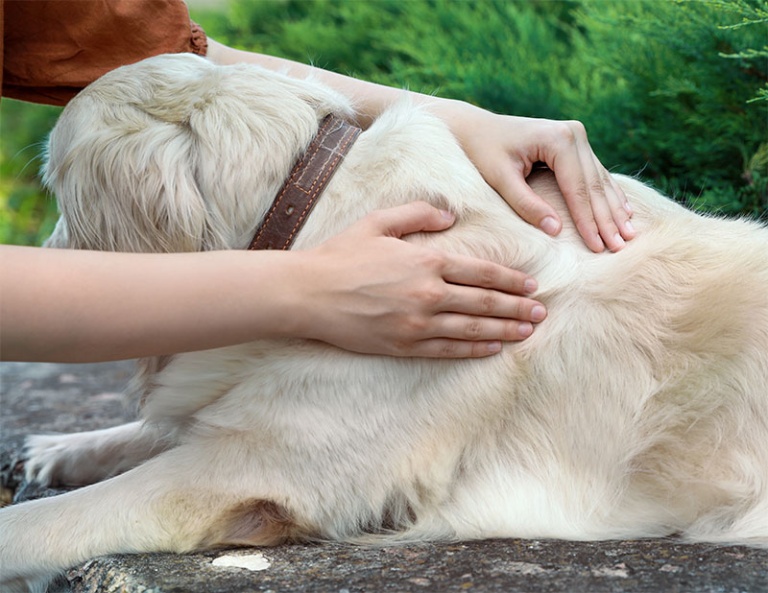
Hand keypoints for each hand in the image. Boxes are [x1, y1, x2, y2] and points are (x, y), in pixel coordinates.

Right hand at [295, 202, 546, 357]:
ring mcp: (417, 323)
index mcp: (426, 261)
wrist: (308, 293)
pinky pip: (448, 349)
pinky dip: (474, 349)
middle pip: (484, 302)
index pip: (480, 271)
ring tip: (527, 332)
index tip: (531, 285)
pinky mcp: (404, 345)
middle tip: (541, 312)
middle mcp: (428, 294)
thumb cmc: (341, 254)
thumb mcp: (379, 221)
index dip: (510, 279)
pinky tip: (493, 349)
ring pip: (472, 328)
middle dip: (517, 308)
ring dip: (504, 330)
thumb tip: (451, 215)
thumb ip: (419, 213)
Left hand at [435, 101, 635, 252]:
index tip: (598, 247)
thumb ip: (526, 204)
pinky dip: (609, 196)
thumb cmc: (482, 153)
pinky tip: (624, 213)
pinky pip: (596, 175)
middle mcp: (574, 134)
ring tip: (629, 235)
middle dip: (607, 219)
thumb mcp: (500, 179)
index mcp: (557, 139)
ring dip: (614, 210)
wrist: (476, 128)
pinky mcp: (576, 143)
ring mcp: (577, 137)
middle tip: (621, 247)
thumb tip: (555, 230)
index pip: (577, 189)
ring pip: (600, 181)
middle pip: (594, 186)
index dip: (588, 221)